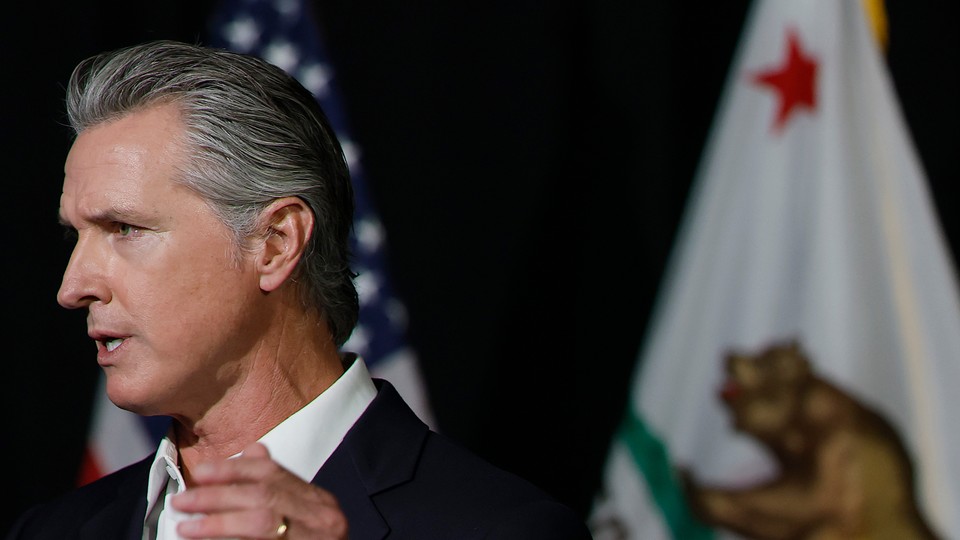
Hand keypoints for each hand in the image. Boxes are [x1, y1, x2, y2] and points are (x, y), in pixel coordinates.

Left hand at [170, 442, 347, 538]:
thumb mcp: (305, 514)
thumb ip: (280, 485)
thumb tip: (252, 451)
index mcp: (320, 502)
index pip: (273, 474)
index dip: (234, 470)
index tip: (201, 473)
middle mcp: (322, 519)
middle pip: (263, 496)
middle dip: (218, 495)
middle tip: (184, 500)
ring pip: (261, 522)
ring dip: (218, 522)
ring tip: (186, 525)